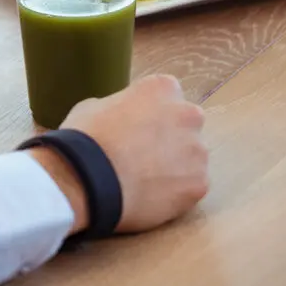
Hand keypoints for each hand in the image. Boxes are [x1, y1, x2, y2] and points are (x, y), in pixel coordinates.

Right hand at [32, 75, 208, 234]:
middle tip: (141, 155)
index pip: (165, 95)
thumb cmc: (86, 137)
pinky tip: (148, 197)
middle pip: (185, 125)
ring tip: (142, 182)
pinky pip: (189, 188)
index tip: (135, 127)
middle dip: (169, 138)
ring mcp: (198, 151)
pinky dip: (174, 194)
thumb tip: (122, 119)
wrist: (88, 179)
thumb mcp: (94, 106)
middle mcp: (189, 114)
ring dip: (174, 167)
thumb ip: (120, 108)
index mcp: (163, 88)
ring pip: (190, 159)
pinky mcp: (199, 184)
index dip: (149, 113)